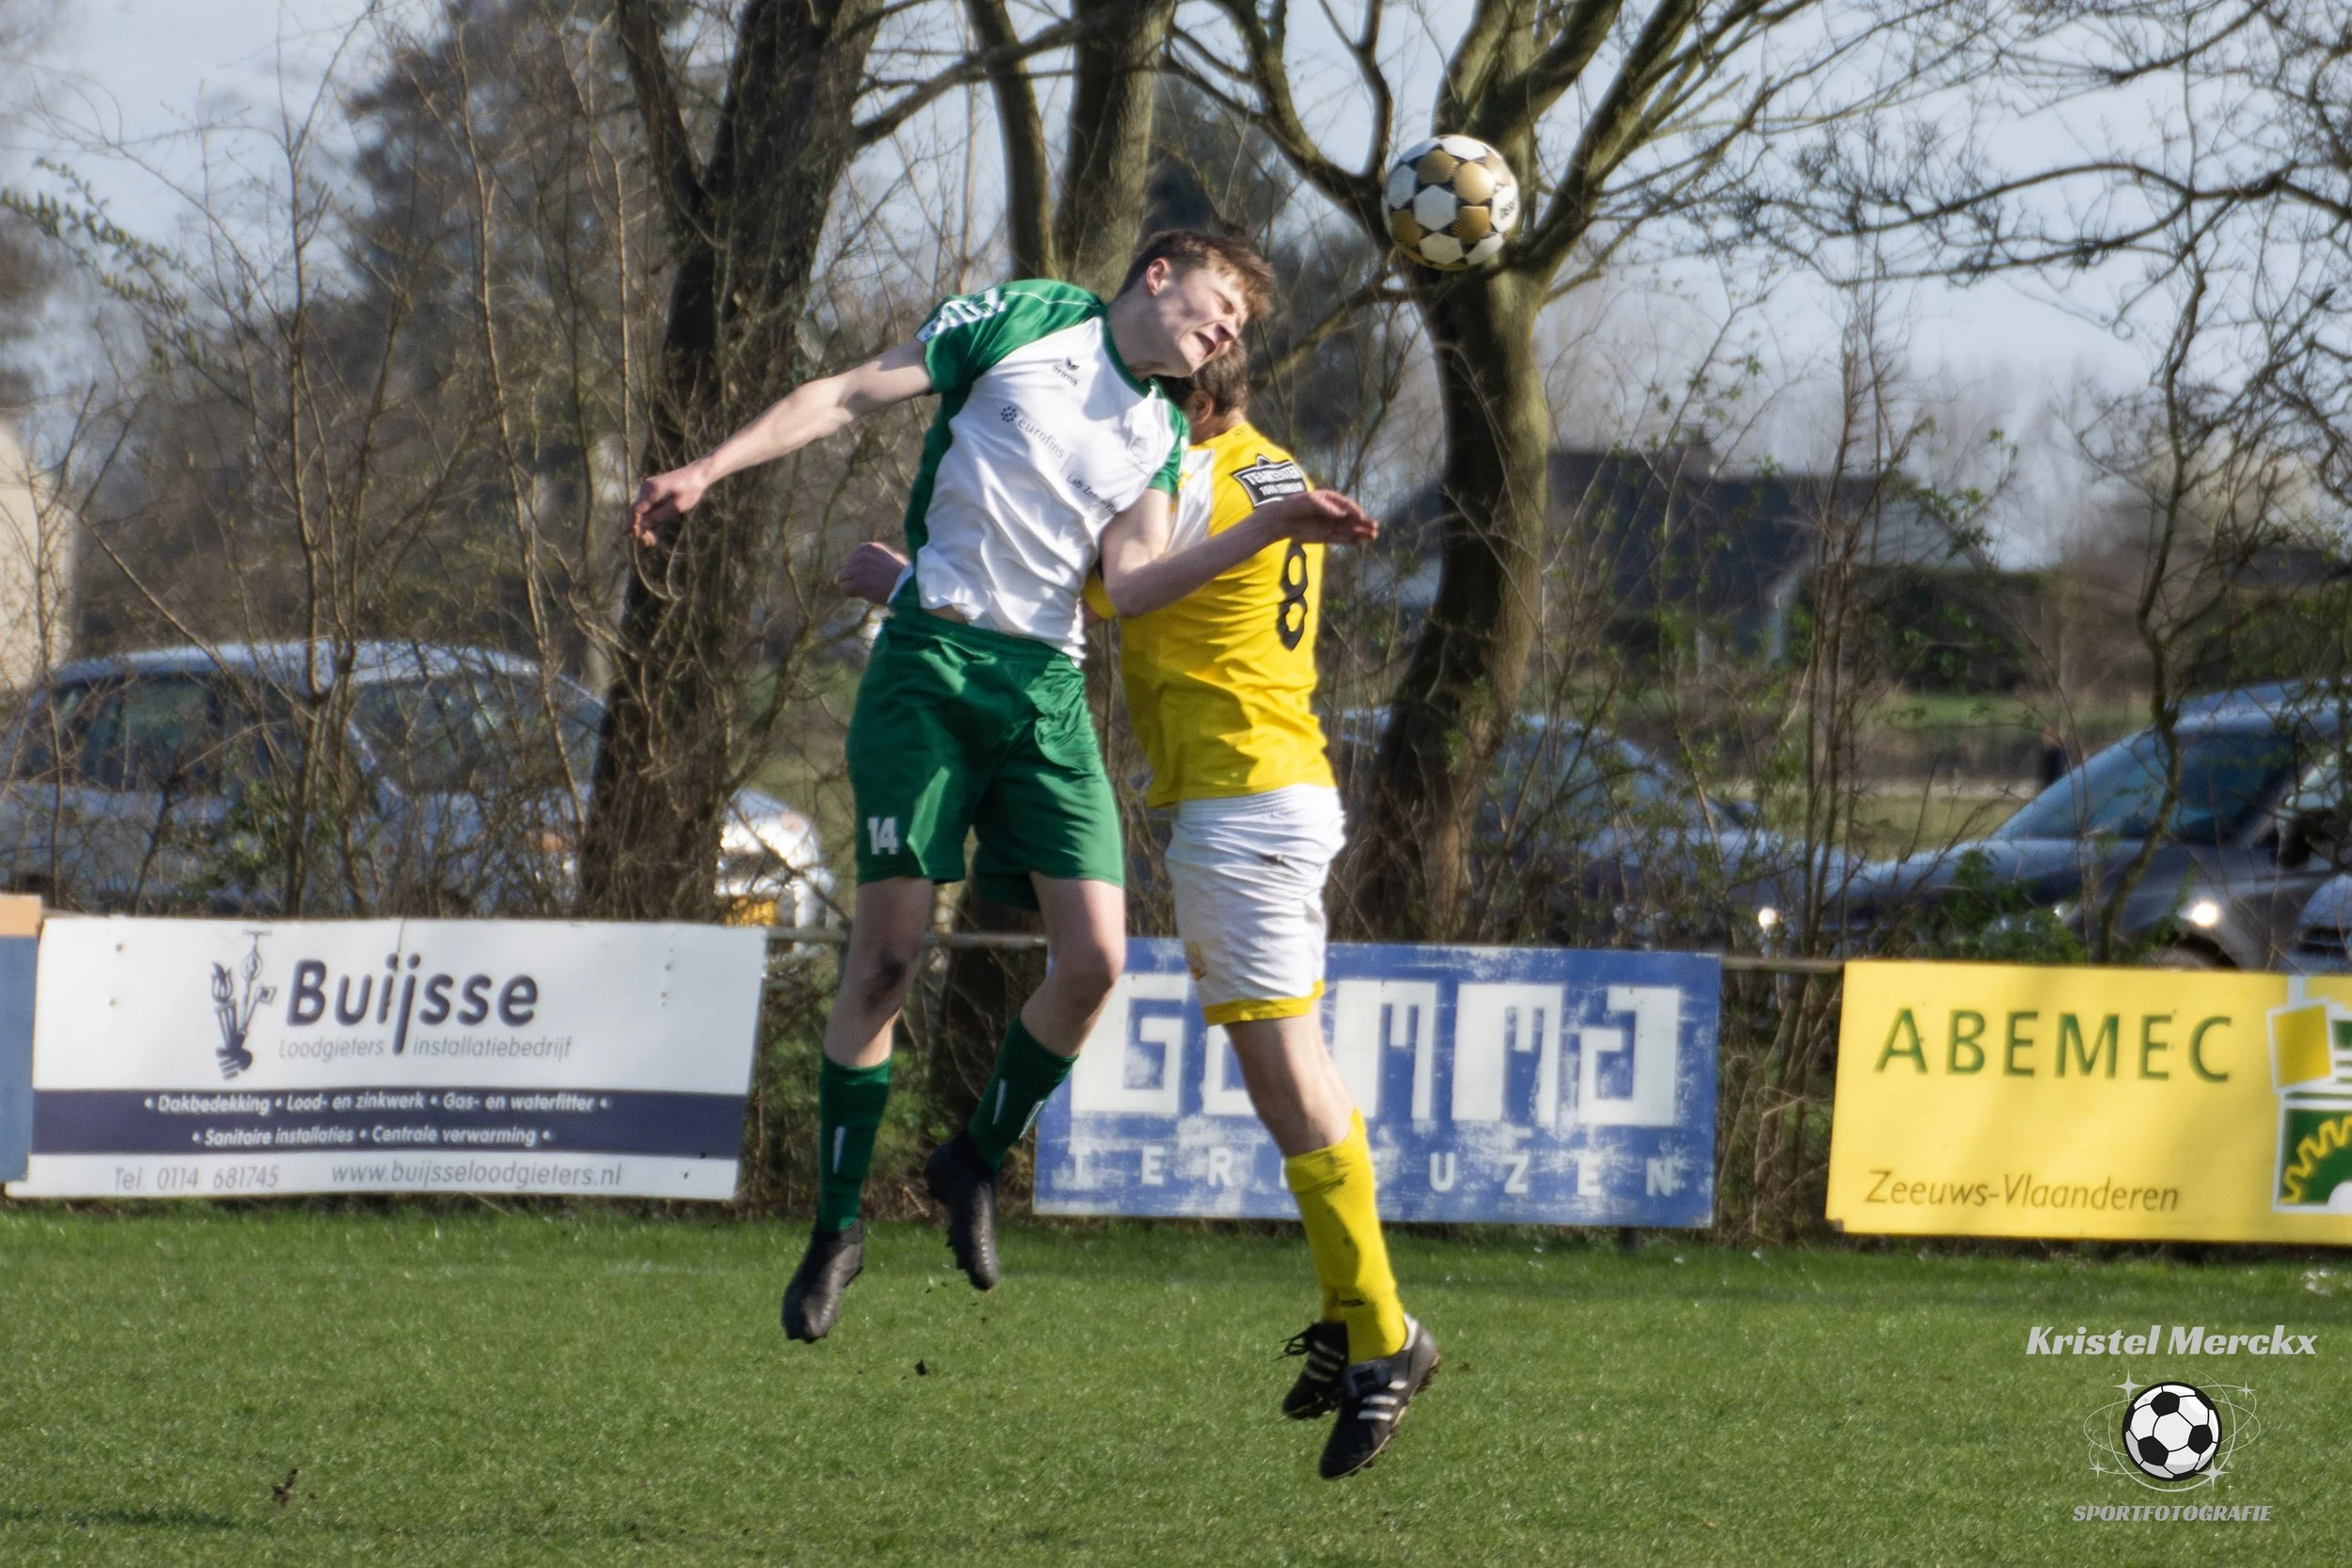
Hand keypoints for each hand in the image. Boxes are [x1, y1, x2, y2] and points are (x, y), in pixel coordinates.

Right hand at [625, 463, 710, 546]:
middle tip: (648, 543)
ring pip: (639, 511)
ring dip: (643, 525)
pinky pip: (645, 507)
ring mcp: (647, 489)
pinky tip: (652, 533)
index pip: (635, 509)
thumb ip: (659, 515)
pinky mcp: (651, 492)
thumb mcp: (677, 506)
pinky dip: (647, 519)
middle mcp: (646, 488)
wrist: (696, 475)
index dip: (632, 524)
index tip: (634, 537)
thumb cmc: (690, 490)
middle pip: (635, 511)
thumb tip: (643, 526)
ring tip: (652, 541)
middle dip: (638, 528)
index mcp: (652, 490)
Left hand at [837, 540, 909, 604]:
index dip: (857, 568)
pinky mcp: (858, 582)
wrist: (908, 587)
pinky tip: (860, 594)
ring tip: (863, 590)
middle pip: (846, 567)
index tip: (867, 576)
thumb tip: (868, 562)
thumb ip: (878, 557)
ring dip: (851, 585)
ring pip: (842, 577)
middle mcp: (862, 555)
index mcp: (869, 547)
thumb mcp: (892, 557)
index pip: (852, 557)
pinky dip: (850, 593)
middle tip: (866, 585)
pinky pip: (844, 587)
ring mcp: (858, 569)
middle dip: (853, 577)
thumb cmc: (904, 576)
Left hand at [1260, 490, 1378, 545]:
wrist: (1281, 519)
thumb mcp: (1310, 501)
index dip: (1355, 511)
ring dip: (1361, 533)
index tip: (1360, 517)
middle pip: (1352, 519)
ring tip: (1373, 536)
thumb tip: (1342, 515)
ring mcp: (1331, 525)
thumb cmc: (1295, 505)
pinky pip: (1341, 539)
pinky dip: (1350, 540)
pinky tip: (1359, 541)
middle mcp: (1334, 513)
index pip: (1347, 505)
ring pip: (1349, 530)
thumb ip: (1326, 507)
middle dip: (1363, 523)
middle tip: (1375, 527)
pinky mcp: (1326, 537)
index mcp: (1331, 500)